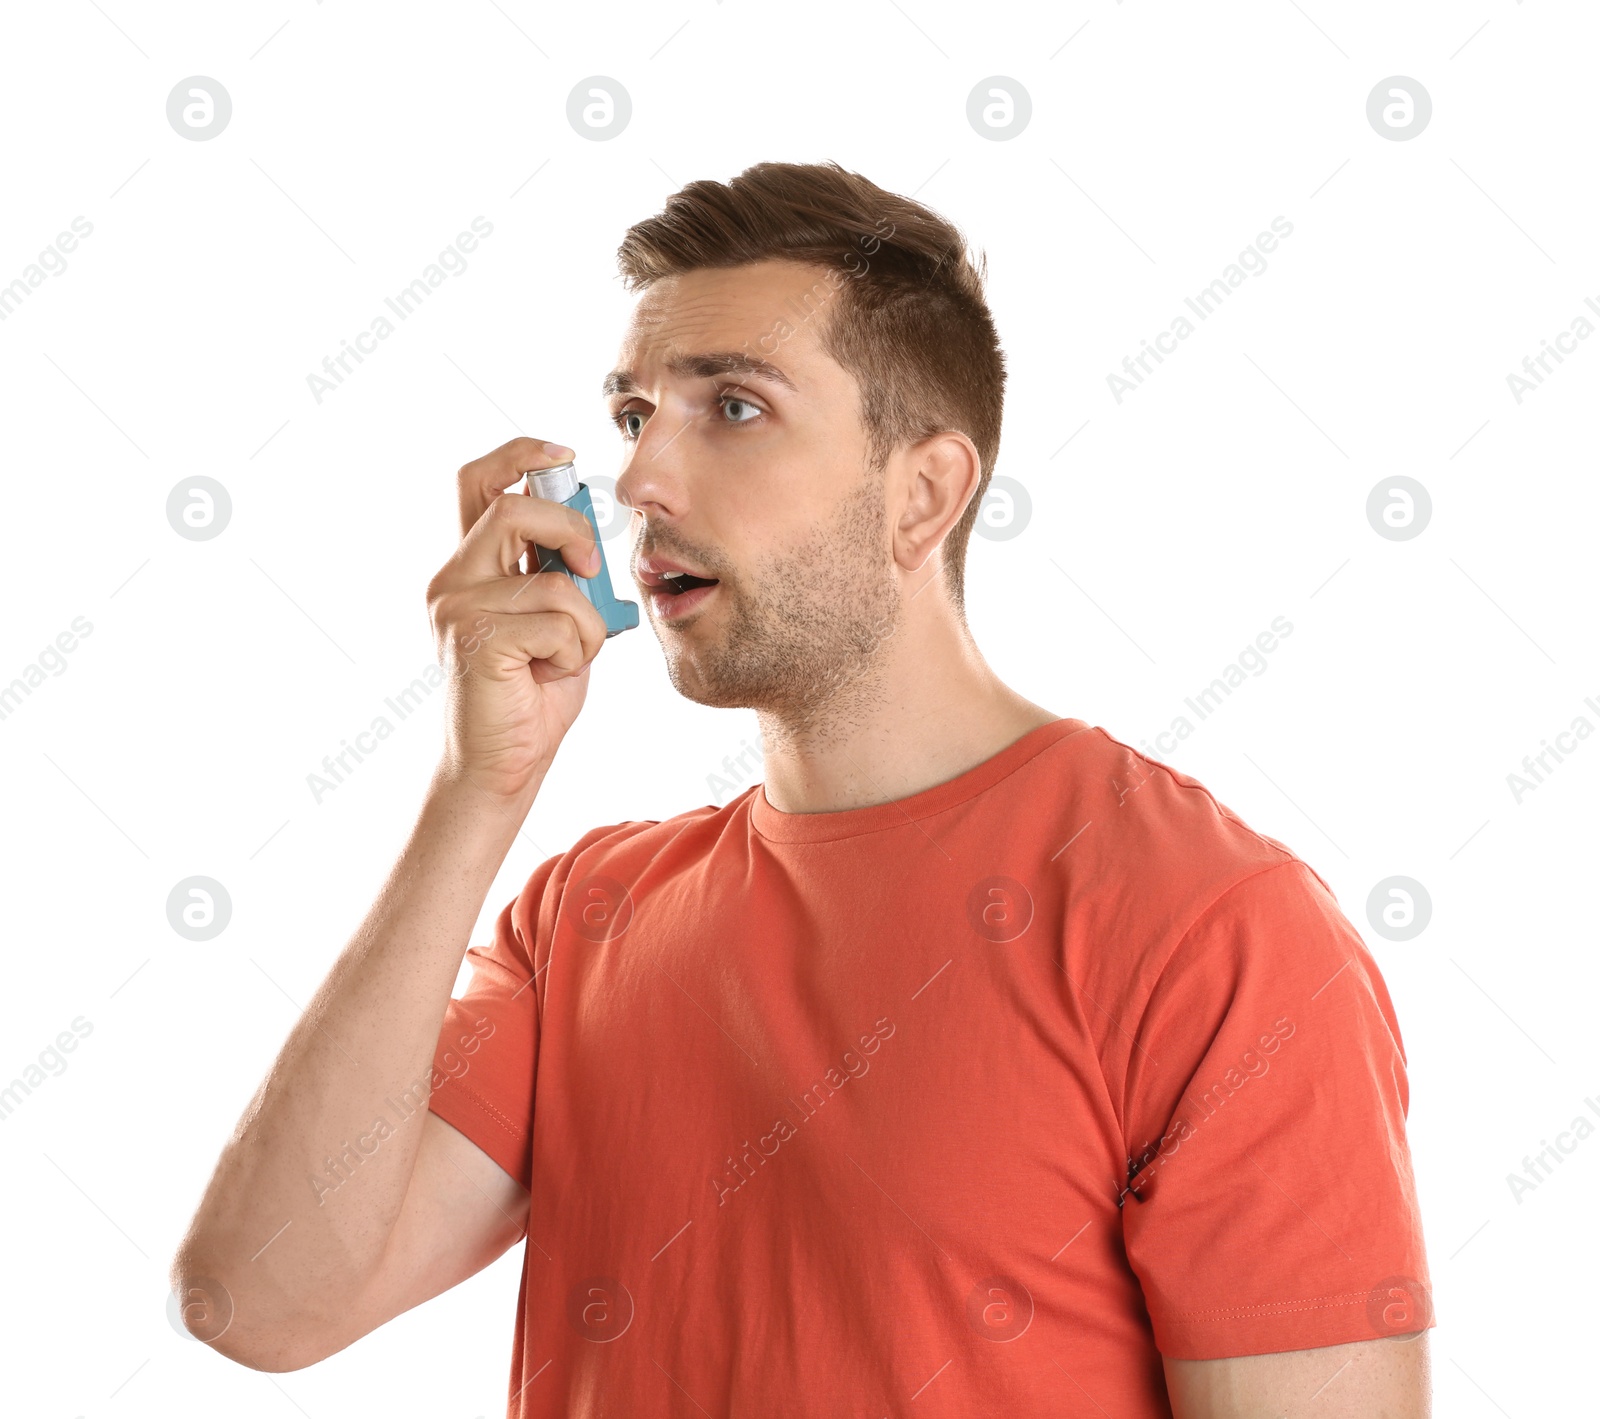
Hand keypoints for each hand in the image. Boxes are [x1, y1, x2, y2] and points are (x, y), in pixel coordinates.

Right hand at [427, 437, 609, 803]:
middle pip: (514, 506)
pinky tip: (551, 674)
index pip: (479, 481)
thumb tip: (590, 532)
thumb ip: (561, 573)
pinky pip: (559, 621)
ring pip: (553, 579)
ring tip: (567, 654)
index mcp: (470, 564)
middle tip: (590, 568)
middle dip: (571, 529)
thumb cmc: (534, 692)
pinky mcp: (477, 639)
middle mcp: (453, 578)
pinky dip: (577, 650)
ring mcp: (458, 607)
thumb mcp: (556, 617)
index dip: (521, 454)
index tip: (564, 454)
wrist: (504, 763)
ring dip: (585, 622)